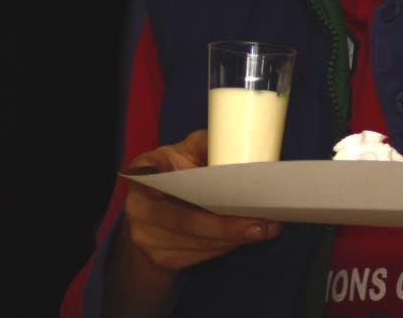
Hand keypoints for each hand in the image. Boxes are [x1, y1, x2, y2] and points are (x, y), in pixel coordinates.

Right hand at [107, 130, 281, 317]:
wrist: (150, 216)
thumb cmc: (174, 176)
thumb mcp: (184, 152)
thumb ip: (204, 145)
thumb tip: (239, 144)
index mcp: (144, 172)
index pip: (169, 180)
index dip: (200, 188)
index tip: (231, 189)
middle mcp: (138, 207)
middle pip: (186, 221)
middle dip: (226, 225)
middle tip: (263, 222)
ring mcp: (146, 237)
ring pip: (198, 243)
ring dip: (232, 238)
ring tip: (264, 229)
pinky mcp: (161, 259)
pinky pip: (200, 256)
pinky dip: (224, 247)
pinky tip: (243, 238)